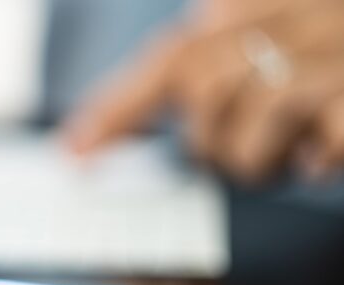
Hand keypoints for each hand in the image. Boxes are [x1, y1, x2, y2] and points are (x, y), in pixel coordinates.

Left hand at [66, 0, 343, 182]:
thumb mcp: (301, 51)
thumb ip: (243, 57)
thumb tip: (173, 76)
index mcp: (280, 5)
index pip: (180, 53)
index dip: (121, 104)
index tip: (76, 151)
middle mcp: (312, 13)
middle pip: (207, 81)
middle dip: (211, 136)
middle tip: (247, 152)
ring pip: (255, 109)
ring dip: (262, 156)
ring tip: (298, 153)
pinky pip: (322, 140)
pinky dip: (321, 160)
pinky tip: (333, 155)